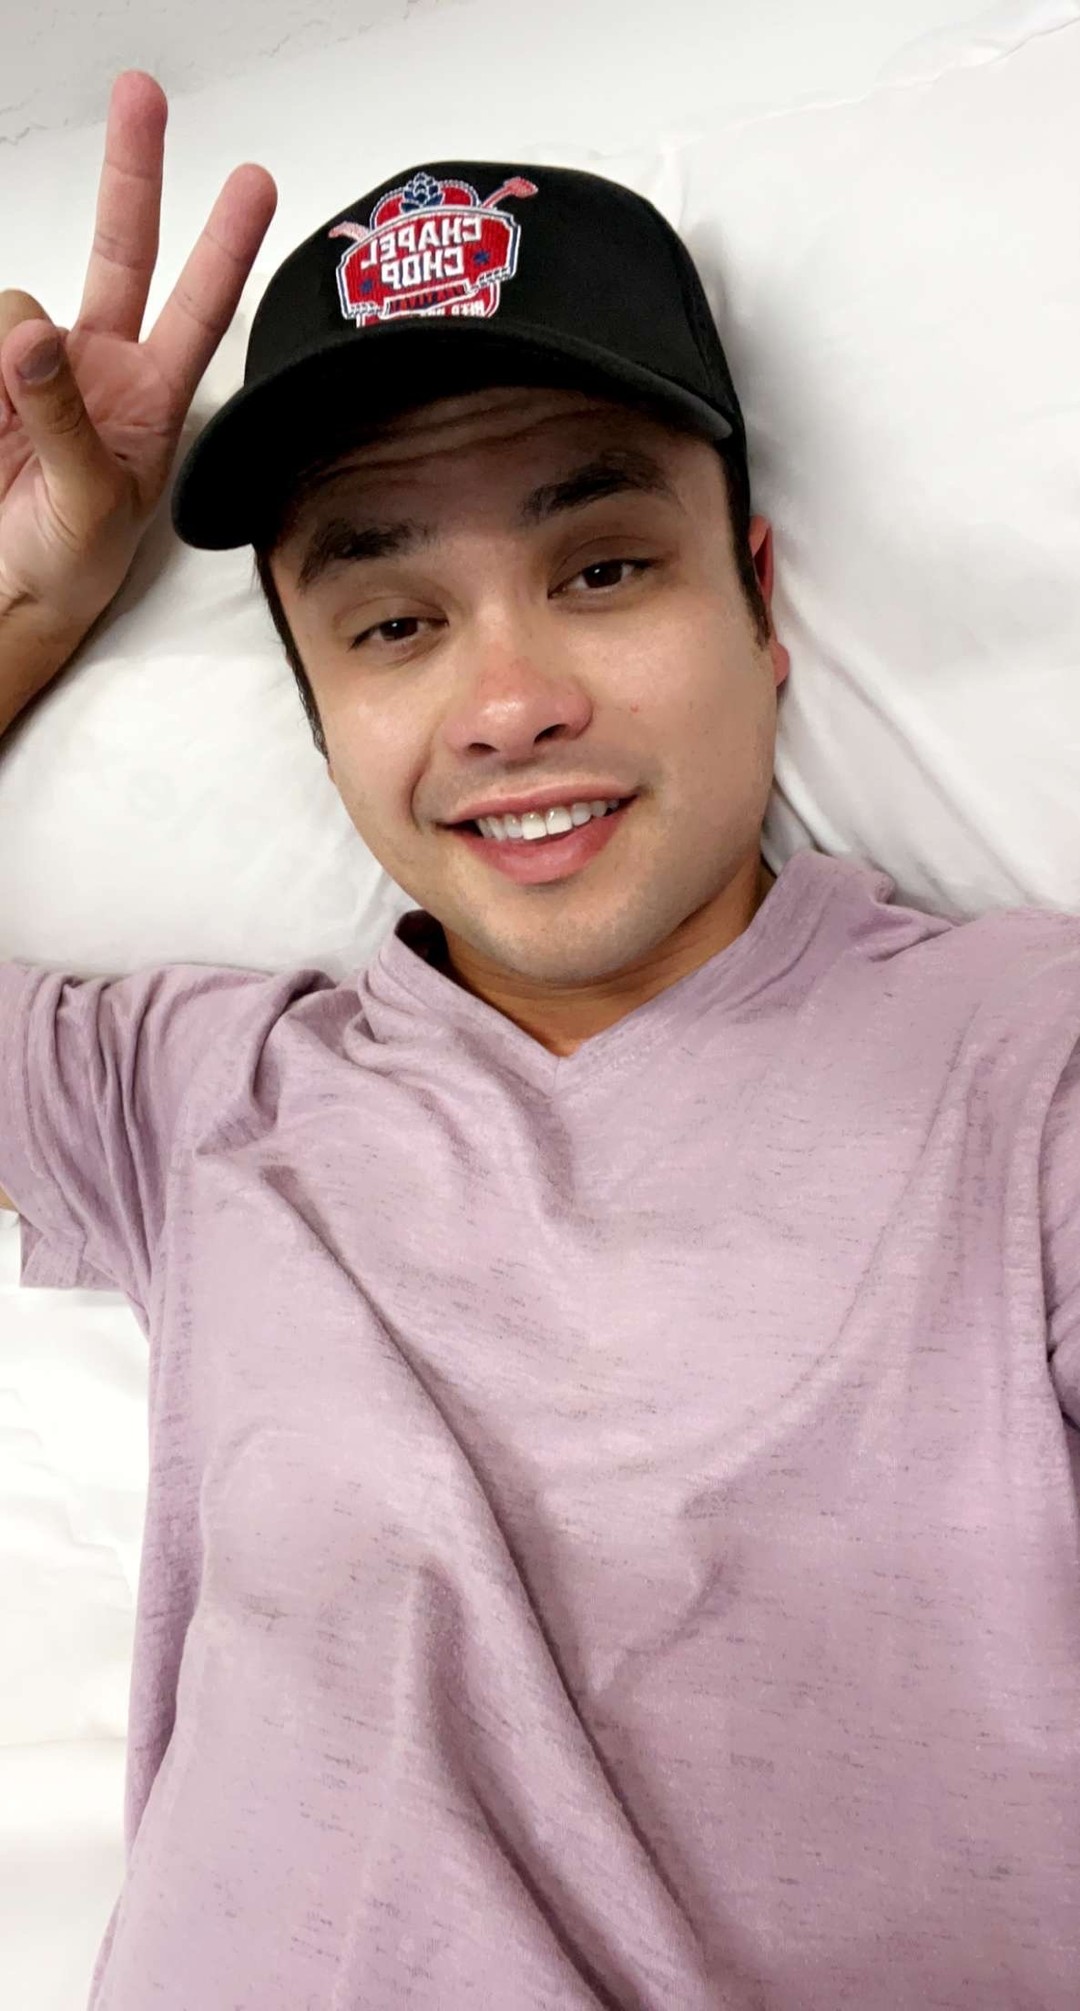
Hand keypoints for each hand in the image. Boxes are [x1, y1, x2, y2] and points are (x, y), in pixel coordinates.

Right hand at [0, 71, 276, 633]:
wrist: (9, 593)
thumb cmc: (71, 564)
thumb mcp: (90, 501)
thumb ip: (64, 416)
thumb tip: (34, 339)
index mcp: (154, 400)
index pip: (200, 308)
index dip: (226, 245)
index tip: (256, 182)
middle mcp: (100, 366)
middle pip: (122, 248)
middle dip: (131, 171)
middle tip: (142, 94)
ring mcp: (37, 365)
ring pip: (17, 304)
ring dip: (8, 359)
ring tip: (6, 435)